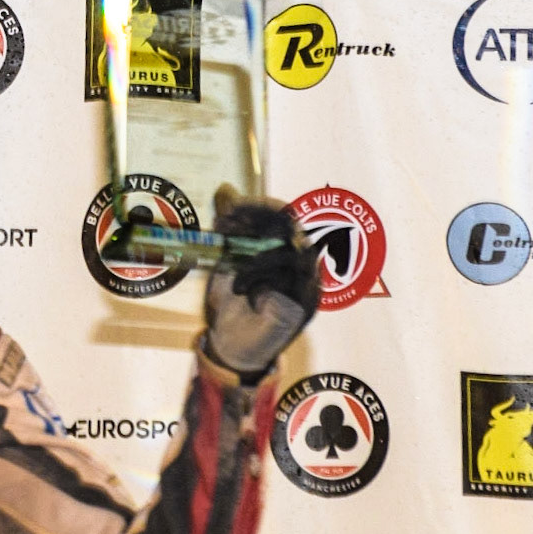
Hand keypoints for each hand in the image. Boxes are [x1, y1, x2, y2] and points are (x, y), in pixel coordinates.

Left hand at [203, 196, 318, 381]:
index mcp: (284, 248)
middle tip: (226, 229)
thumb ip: (229, 228)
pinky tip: (248, 294)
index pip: (283, 214)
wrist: (229, 346)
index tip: (230, 204)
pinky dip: (265, 286)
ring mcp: (307, 284)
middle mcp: (301, 263)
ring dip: (257, 262)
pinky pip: (291, 285)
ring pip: (292, 254)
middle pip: (291, 228)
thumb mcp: (225, 260)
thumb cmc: (231, 302)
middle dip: (257, 226)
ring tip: (235, 279)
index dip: (259, 206)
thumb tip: (225, 188)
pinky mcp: (305, 307)